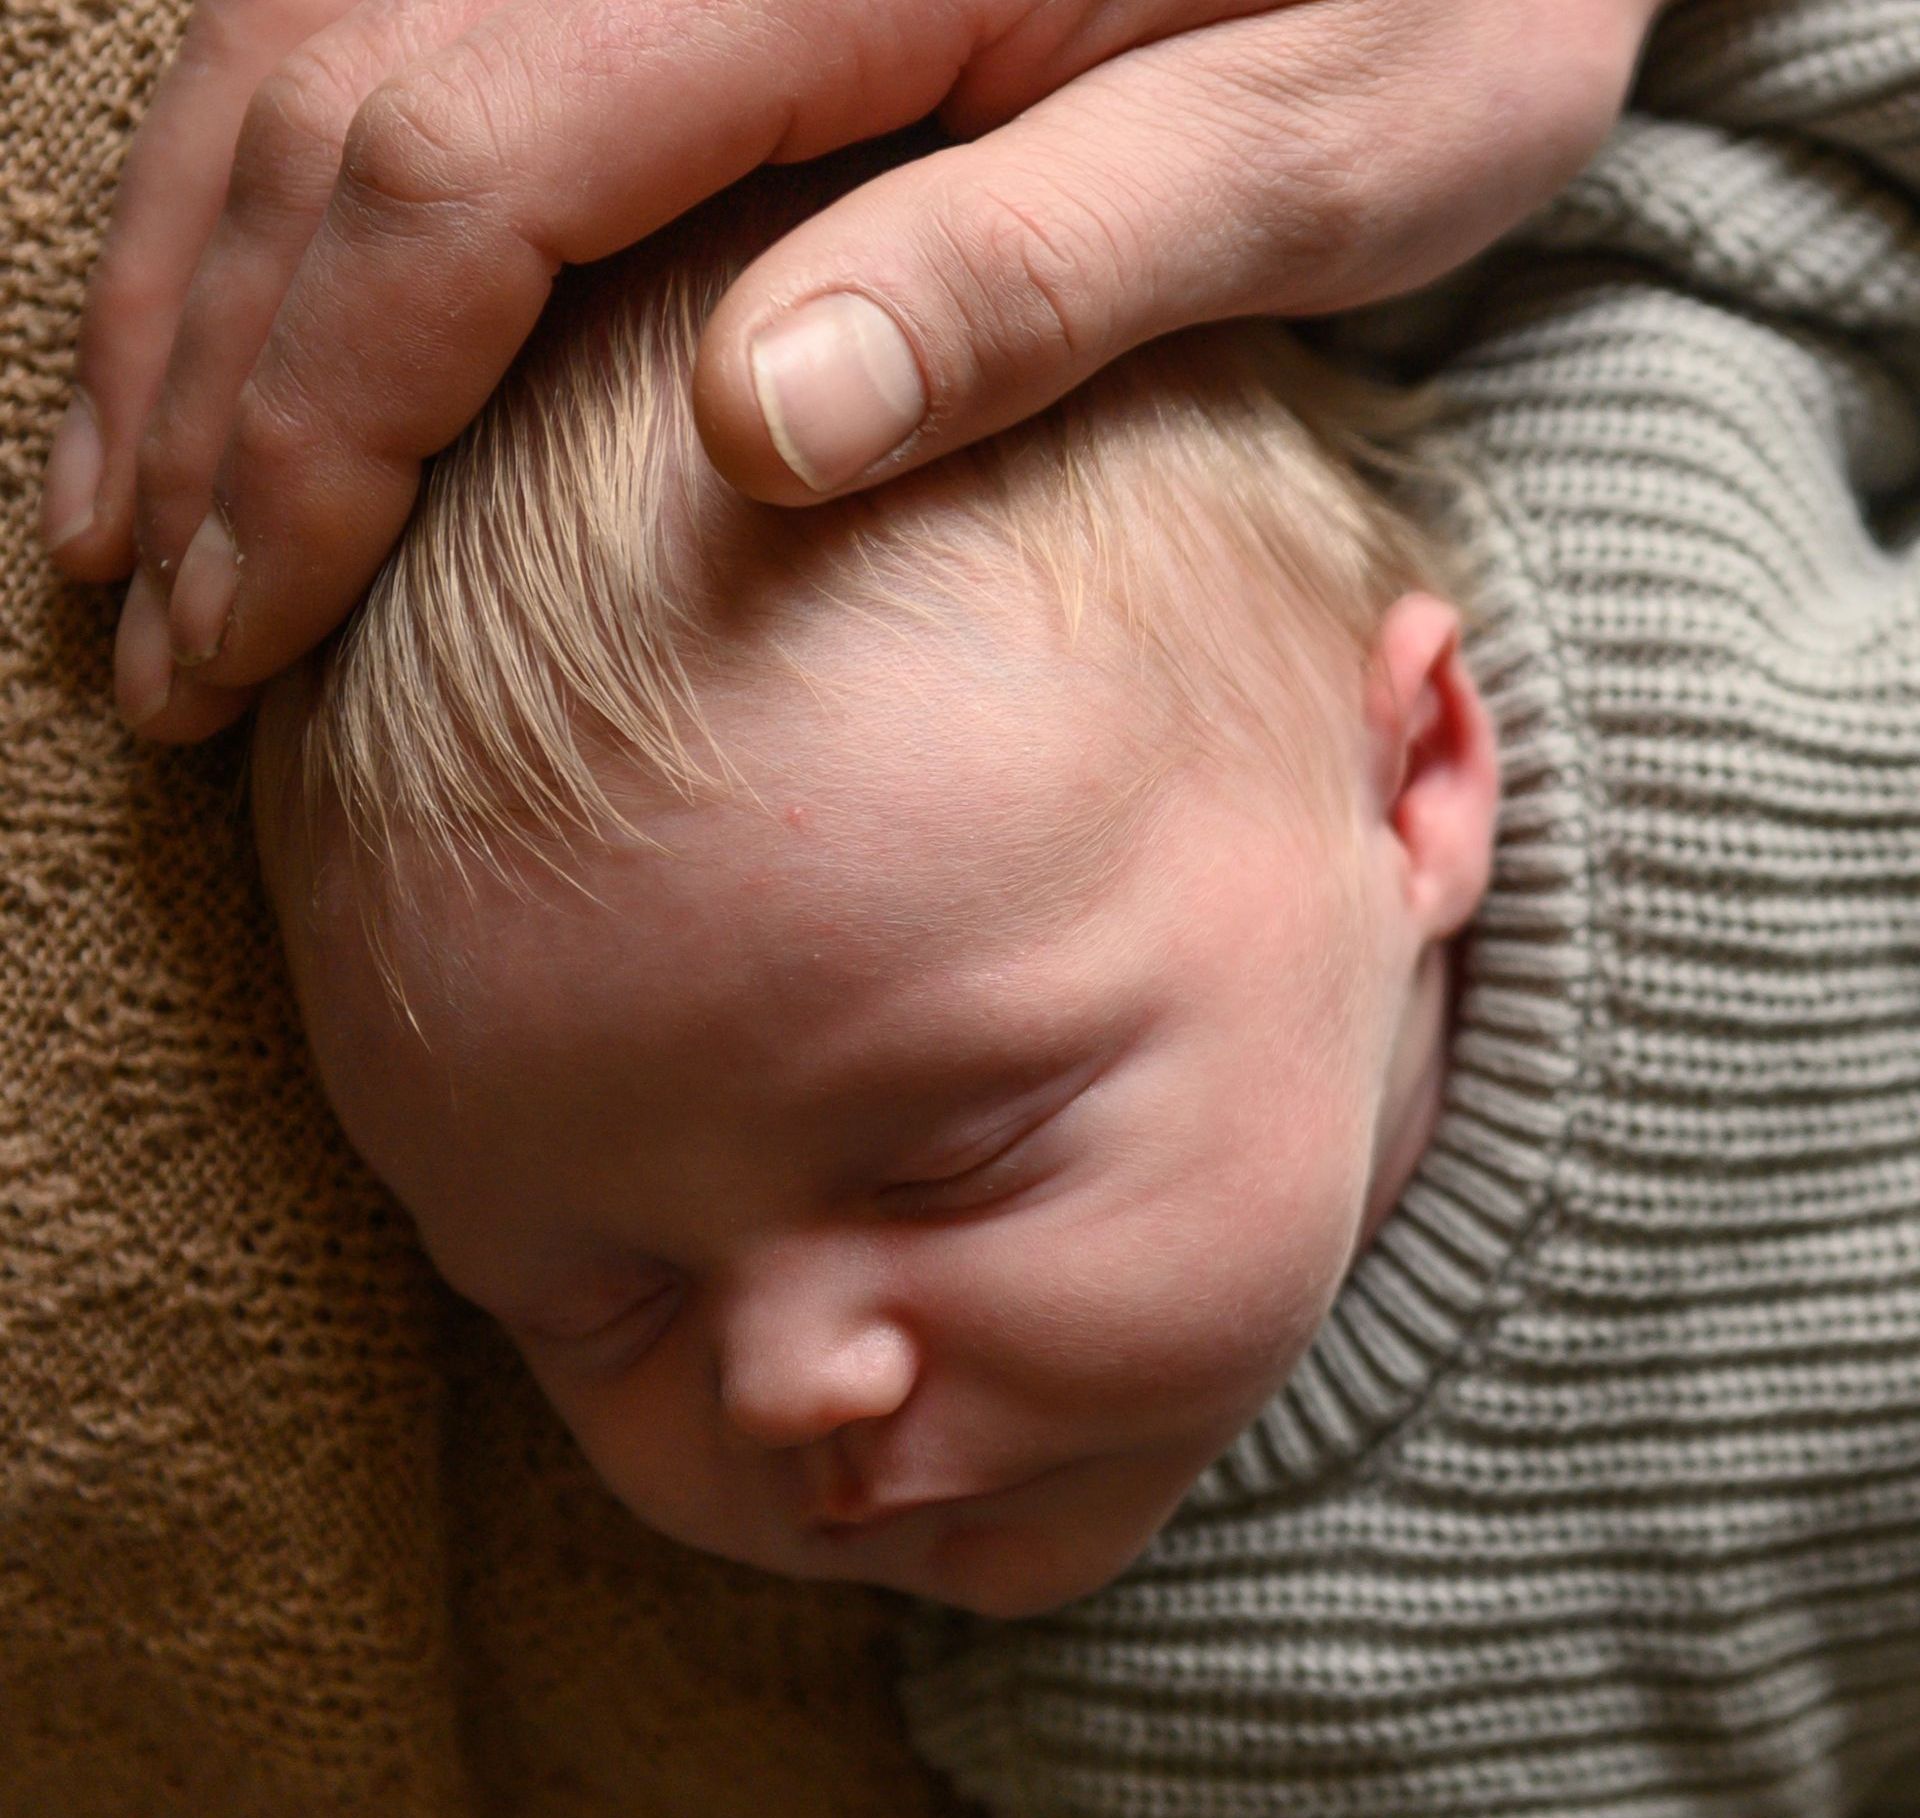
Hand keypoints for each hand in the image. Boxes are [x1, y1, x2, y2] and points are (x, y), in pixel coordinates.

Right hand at [44, 0, 1664, 740]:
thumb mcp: (1310, 149)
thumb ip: (1035, 279)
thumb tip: (758, 435)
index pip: (455, 188)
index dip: (312, 431)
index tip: (229, 627)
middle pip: (334, 124)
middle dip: (212, 404)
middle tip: (140, 633)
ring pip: (309, 61)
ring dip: (198, 302)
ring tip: (125, 511)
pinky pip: (397, 23)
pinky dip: (290, 197)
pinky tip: (244, 312)